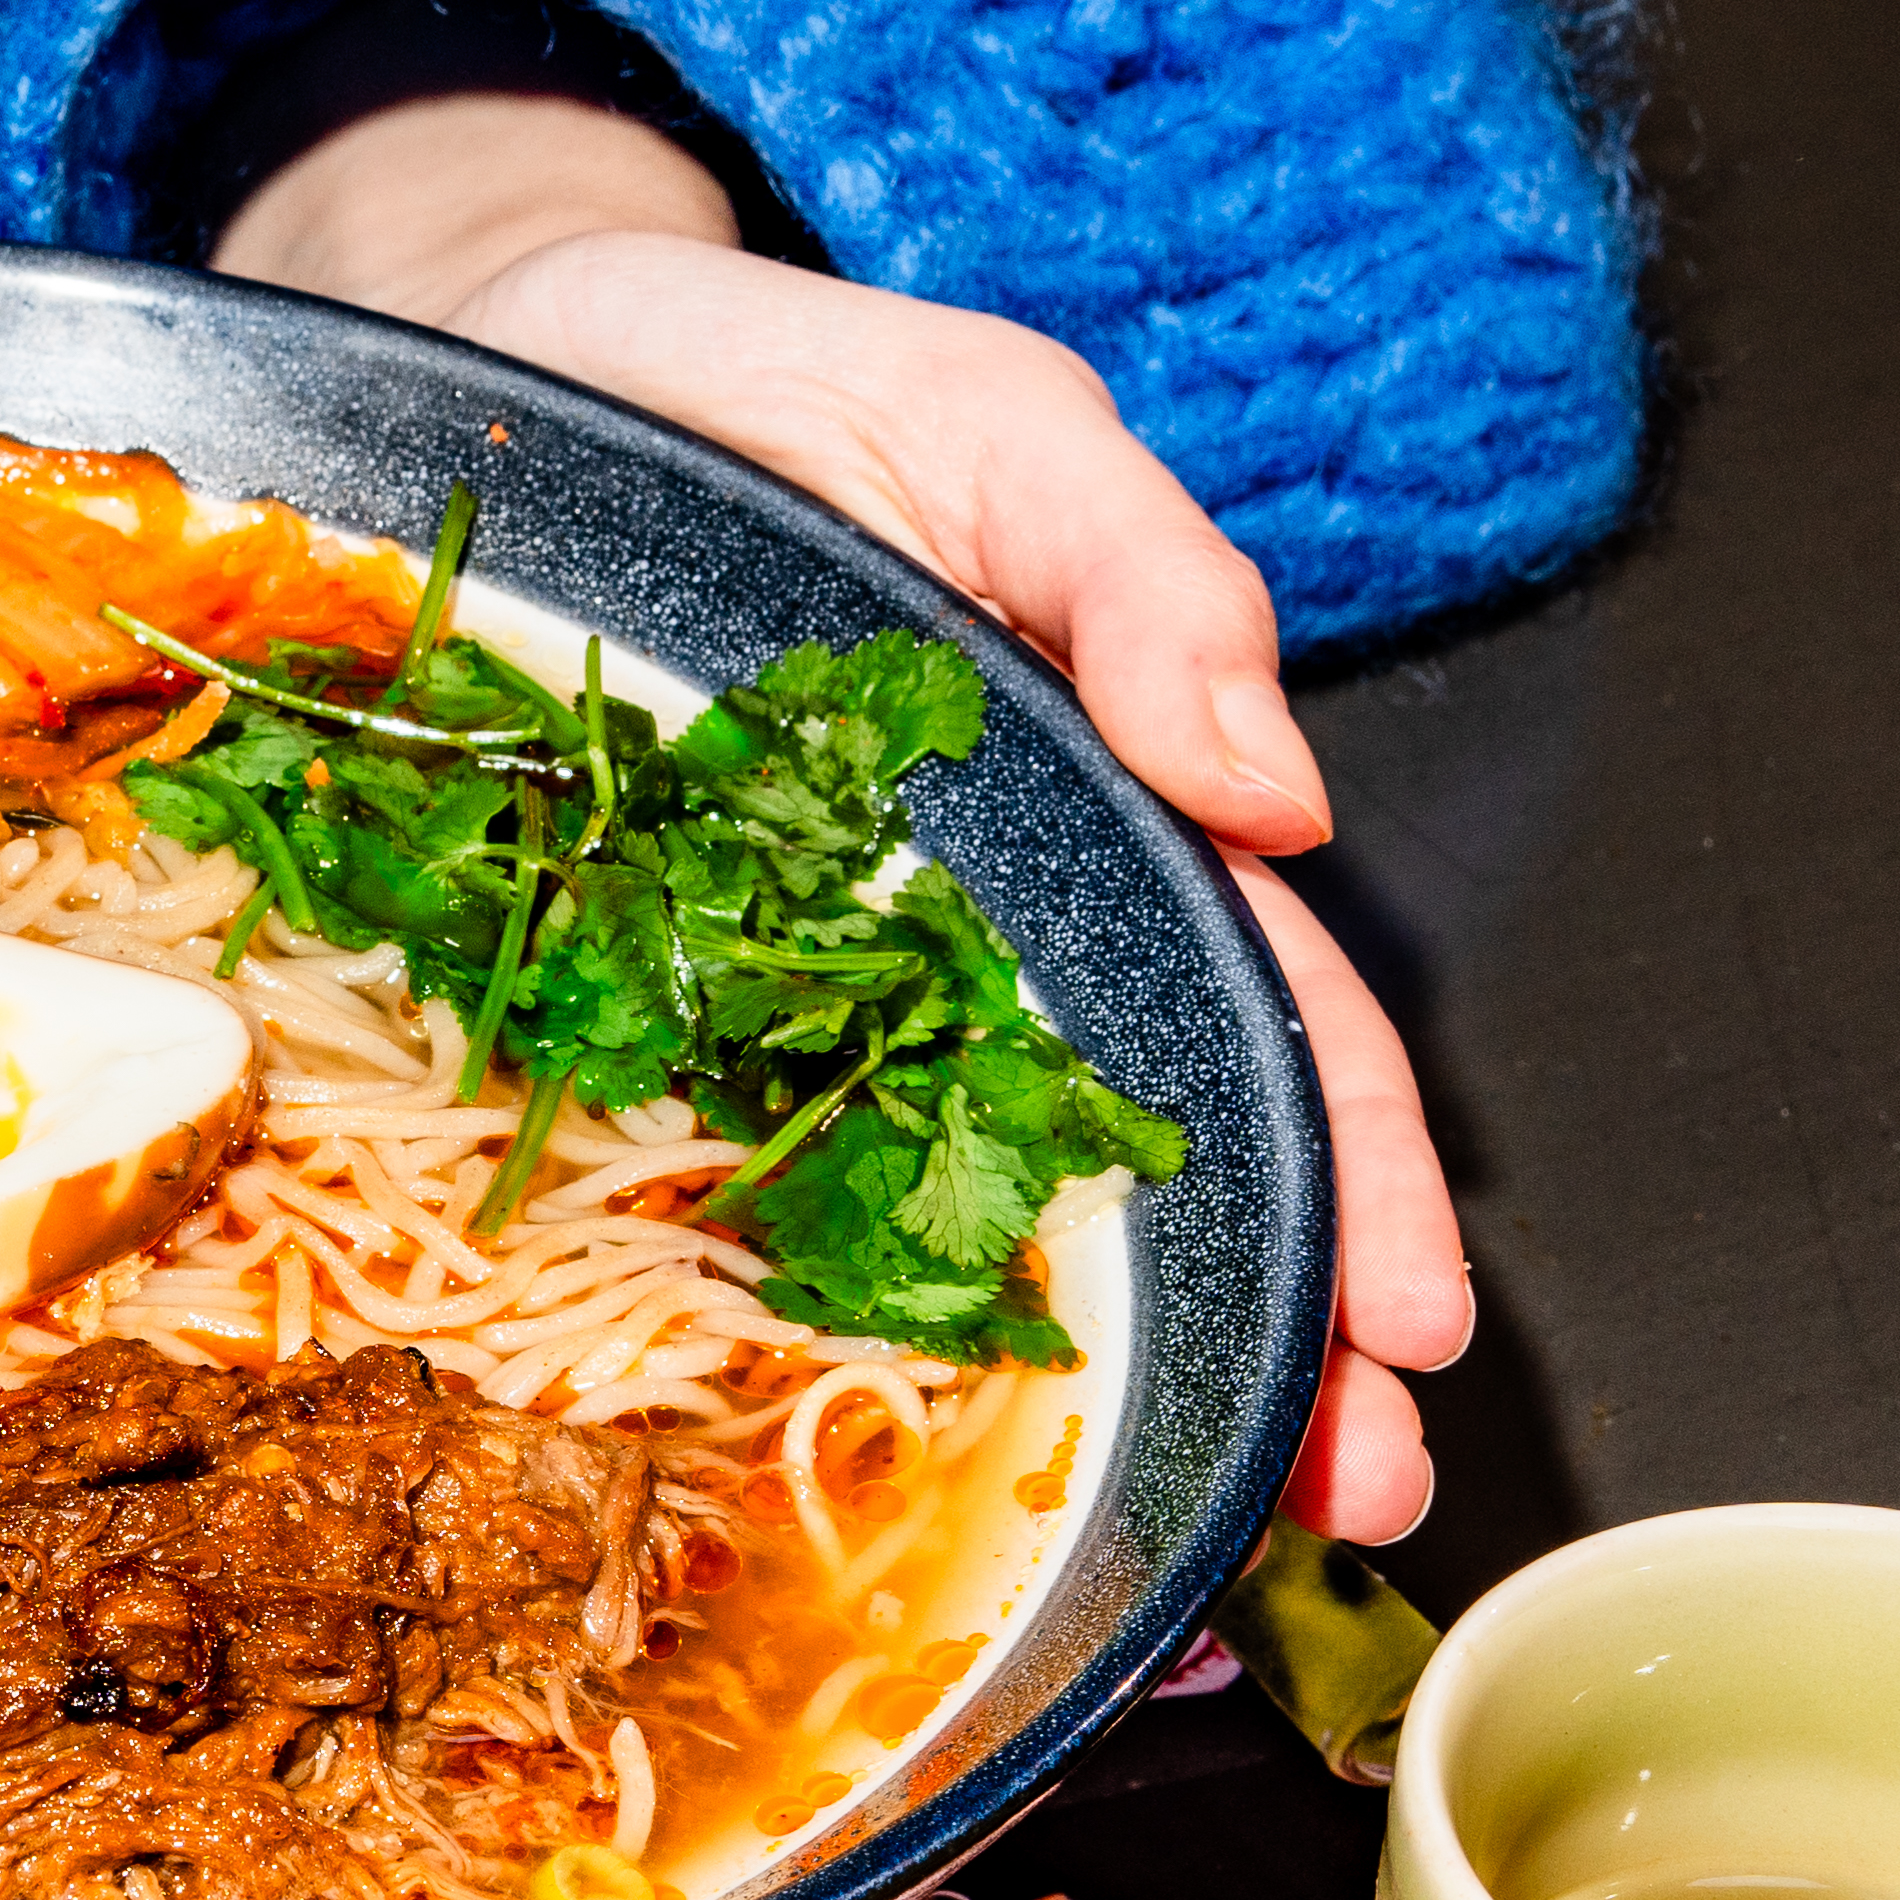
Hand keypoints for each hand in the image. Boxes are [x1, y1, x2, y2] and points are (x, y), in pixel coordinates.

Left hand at [218, 97, 1465, 1540]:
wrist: (486, 357)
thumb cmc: (756, 378)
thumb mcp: (987, 417)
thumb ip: (1141, 569)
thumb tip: (1275, 783)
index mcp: (1072, 809)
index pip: (1260, 1007)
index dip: (1355, 1168)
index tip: (1413, 1329)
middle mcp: (948, 933)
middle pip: (1144, 1152)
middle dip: (1268, 1334)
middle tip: (1340, 1497)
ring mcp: (784, 988)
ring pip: (953, 1210)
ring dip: (1079, 1377)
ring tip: (1179, 1542)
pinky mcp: (621, 1004)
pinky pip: (714, 1178)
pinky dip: (793, 1320)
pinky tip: (857, 1453)